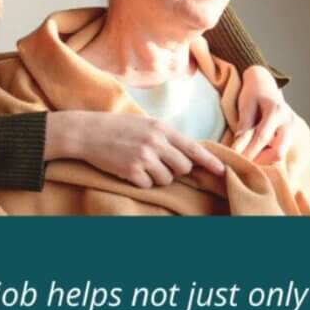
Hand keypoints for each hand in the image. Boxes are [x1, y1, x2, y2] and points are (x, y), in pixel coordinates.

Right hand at [45, 111, 225, 186]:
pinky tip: (128, 169)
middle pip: (183, 167)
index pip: (193, 148)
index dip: (210, 161)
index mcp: (161, 128)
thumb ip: (165, 137)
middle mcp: (156, 142)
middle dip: (176, 171)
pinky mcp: (131, 171)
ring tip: (140, 164)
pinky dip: (140, 181)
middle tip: (159, 164)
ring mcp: (143, 157)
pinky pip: (148, 185)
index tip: (222, 171)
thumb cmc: (116, 127)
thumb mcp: (144, 124)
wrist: (87, 132)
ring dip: (156, 177)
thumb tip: (186, 154)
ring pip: (166, 179)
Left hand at [232, 65, 295, 161]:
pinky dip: (270, 159)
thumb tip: (237, 149)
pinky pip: (283, 152)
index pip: (262, 137)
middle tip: (244, 164)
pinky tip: (258, 160)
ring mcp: (293, 130)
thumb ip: (244, 126)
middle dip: (261, 162)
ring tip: (249, 162)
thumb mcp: (246, 105)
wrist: (266, 84)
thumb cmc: (253, 94)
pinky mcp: (292, 136)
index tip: (236, 161)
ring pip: (282, 154)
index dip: (249, 152)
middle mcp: (289, 122)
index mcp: (276, 111)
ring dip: (266, 162)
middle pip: (279, 152)